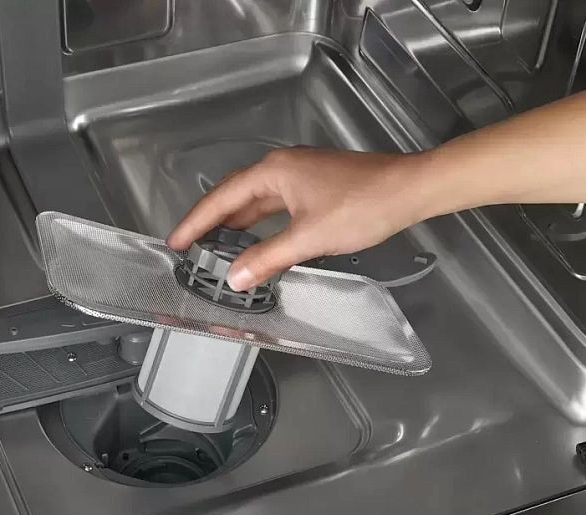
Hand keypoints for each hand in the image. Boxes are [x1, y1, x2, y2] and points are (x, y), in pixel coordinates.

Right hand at [166, 147, 426, 290]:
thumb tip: (235, 276)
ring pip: (257, 201)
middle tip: (189, 247)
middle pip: (235, 196)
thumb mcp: (308, 238)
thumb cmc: (362, 206)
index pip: (221, 199)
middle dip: (211, 222)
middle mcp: (282, 167)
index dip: (196, 222)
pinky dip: (261, 223)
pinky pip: (276, 205)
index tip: (175, 242)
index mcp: (273, 172)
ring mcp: (300, 175)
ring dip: (236, 223)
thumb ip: (267, 258)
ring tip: (216, 246)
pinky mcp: (316, 185)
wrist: (410, 190)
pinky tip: (259, 240)